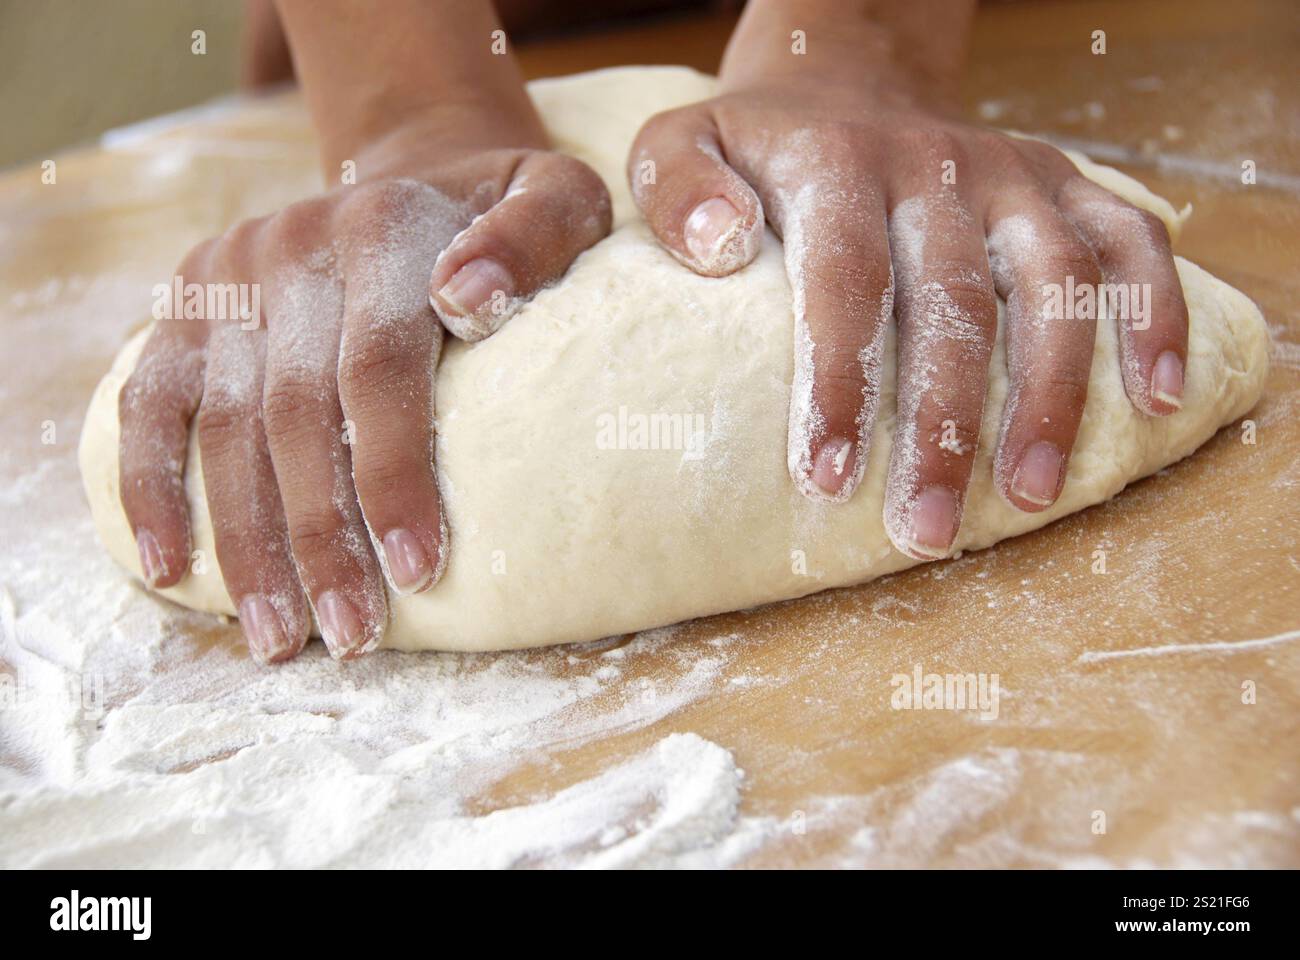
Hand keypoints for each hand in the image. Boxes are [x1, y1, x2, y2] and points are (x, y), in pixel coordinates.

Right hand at [118, 115, 610, 662]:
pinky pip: (150, 400)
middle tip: (349, 637)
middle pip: (296, 412)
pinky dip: (150, 486)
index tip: (419, 571)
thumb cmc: (503, 218)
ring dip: (245, 541)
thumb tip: (466, 301)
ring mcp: (232, 274)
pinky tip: (168, 569)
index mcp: (386, 229)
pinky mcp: (188, 300)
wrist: (418, 171)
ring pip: (223, 424)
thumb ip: (535, 237)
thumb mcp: (557, 198)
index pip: (380, 366)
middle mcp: (296, 247)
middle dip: (320, 537)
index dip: (394, 473)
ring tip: (276, 638)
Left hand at [628, 13, 1186, 560]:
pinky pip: (1131, 240)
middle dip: (943, 424)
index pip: (844, 278)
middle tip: (926, 530)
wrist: (845, 81)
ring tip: (1031, 495)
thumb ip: (678, 189)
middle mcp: (933, 164)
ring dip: (1051, 393)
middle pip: (952, 301)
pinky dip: (1156, 313)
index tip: (830, 477)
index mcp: (836, 163)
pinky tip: (1160, 398)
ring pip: (1051, 280)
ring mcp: (1010, 173)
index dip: (842, 380)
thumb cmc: (756, 148)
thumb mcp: (681, 144)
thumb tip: (718, 248)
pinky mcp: (1065, 181)